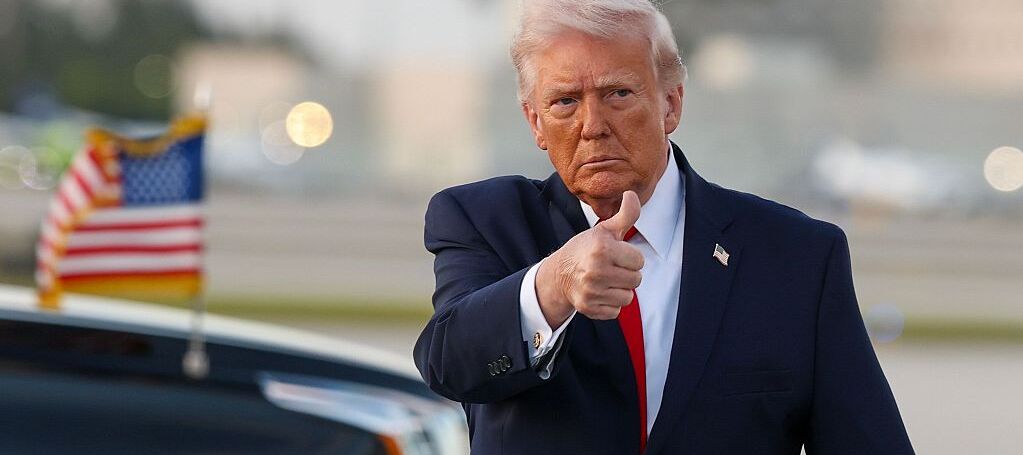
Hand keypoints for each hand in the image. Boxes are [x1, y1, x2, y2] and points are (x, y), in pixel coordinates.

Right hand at [535, 191, 643, 325]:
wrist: (558, 273)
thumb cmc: (585, 249)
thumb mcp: (604, 229)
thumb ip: (625, 214)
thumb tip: (632, 194)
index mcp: (602, 249)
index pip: (639, 261)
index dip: (630, 257)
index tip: (617, 255)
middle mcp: (596, 270)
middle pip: (636, 280)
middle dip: (627, 273)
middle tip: (611, 268)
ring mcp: (591, 291)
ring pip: (628, 297)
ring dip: (620, 290)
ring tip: (607, 280)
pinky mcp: (589, 307)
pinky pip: (615, 310)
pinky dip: (610, 303)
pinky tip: (600, 292)